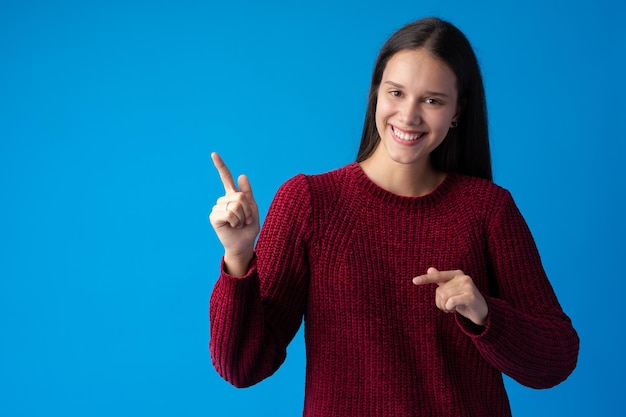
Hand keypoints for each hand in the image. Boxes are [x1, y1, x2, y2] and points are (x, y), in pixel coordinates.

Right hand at [209, 152, 259, 275]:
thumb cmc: (249, 228)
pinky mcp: (214, 217)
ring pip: (235, 205)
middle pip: (239, 196)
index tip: (214, 154)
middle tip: (246, 220)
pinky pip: (229, 213)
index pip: (225, 178)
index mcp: (232, 196)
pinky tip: (233, 226)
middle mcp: (223, 200)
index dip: (220, 166)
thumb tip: (242, 175)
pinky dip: (235, 221)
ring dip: (242, 217)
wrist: (244, 244)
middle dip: (247, 210)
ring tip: (239, 224)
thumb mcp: (253, 208)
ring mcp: (217, 208)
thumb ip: (248, 193)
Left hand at [412, 267, 487, 325]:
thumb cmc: (464, 299)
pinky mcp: (471, 296)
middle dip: (440, 302)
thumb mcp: (451, 290)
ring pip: (445, 297)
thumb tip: (430, 269)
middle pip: (440, 291)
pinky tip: (454, 310)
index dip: (426, 279)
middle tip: (447, 307)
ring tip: (451, 308)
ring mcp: (468, 286)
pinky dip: (449, 307)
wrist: (482, 311)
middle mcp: (463, 277)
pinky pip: (451, 302)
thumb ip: (441, 280)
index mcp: (457, 274)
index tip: (414, 281)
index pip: (438, 276)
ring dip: (445, 307)